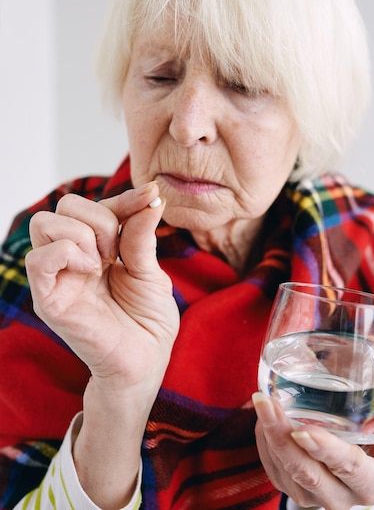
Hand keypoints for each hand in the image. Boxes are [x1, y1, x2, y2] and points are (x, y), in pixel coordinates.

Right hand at [26, 183, 178, 394]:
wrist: (145, 362)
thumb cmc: (148, 321)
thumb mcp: (151, 271)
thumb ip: (142, 234)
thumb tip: (150, 195)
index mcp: (97, 249)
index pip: (97, 206)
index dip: (125, 198)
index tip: (152, 196)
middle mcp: (72, 258)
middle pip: (65, 205)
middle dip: (100, 218)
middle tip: (117, 252)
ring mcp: (57, 277)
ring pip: (44, 222)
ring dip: (83, 234)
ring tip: (103, 263)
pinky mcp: (48, 299)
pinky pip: (37, 259)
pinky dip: (65, 252)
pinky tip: (90, 270)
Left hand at [253, 323, 373, 509]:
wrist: (347, 470)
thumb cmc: (368, 432)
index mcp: (368, 482)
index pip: (350, 466)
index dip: (327, 449)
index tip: (303, 429)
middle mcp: (338, 496)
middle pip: (306, 471)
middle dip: (282, 436)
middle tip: (266, 401)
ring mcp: (308, 496)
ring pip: (282, 467)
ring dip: (267, 431)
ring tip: (260, 398)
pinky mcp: (285, 488)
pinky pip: (269, 465)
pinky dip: (263, 438)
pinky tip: (263, 413)